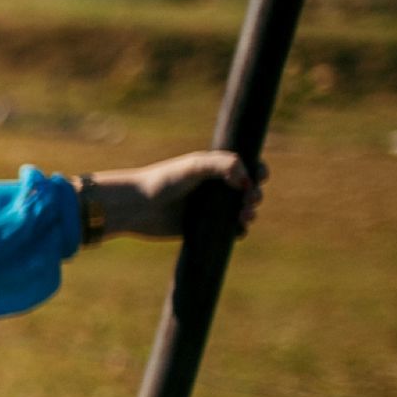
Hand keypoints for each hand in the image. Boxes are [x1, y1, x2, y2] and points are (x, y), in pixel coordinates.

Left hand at [85, 151, 264, 241]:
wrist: (137, 207)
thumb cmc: (162, 181)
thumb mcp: (193, 166)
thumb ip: (223, 164)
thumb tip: (247, 180)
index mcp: (213, 169)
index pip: (245, 167)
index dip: (258, 171)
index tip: (260, 177)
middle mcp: (213, 189)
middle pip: (247, 190)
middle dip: (255, 195)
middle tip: (249, 199)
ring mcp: (208, 210)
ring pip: (240, 212)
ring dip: (250, 213)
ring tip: (244, 216)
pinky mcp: (202, 229)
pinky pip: (228, 232)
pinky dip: (238, 231)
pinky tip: (238, 230)